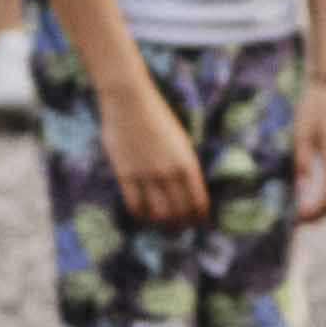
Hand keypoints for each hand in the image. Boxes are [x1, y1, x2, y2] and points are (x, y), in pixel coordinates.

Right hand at [98, 63, 209, 232]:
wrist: (129, 100)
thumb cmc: (156, 116)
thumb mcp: (179, 140)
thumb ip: (182, 164)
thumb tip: (184, 188)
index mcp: (187, 162)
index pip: (198, 201)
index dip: (198, 216)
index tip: (197, 220)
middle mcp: (169, 172)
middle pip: (178, 211)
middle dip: (181, 223)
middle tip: (178, 226)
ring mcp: (147, 174)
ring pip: (157, 213)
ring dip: (160, 222)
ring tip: (160, 222)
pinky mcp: (126, 174)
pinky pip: (135, 204)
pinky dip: (140, 214)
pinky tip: (141, 214)